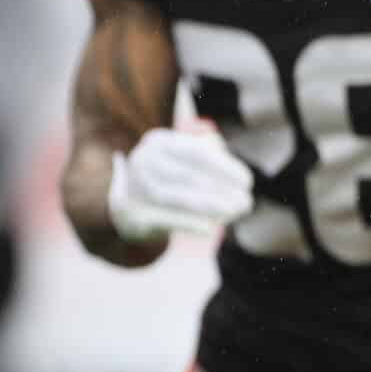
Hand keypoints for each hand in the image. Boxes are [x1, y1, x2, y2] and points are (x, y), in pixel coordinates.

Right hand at [108, 128, 254, 243]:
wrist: (123, 202)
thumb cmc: (164, 176)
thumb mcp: (181, 156)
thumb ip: (204, 151)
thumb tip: (225, 155)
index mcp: (157, 142)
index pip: (197, 153)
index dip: (226, 168)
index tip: (247, 182)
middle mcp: (142, 161)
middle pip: (189, 176)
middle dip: (222, 190)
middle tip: (246, 202)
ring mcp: (134, 187)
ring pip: (178, 198)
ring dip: (211, 206)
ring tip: (234, 213)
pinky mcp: (130, 214)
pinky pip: (163, 219)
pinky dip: (187, 224)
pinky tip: (209, 229)